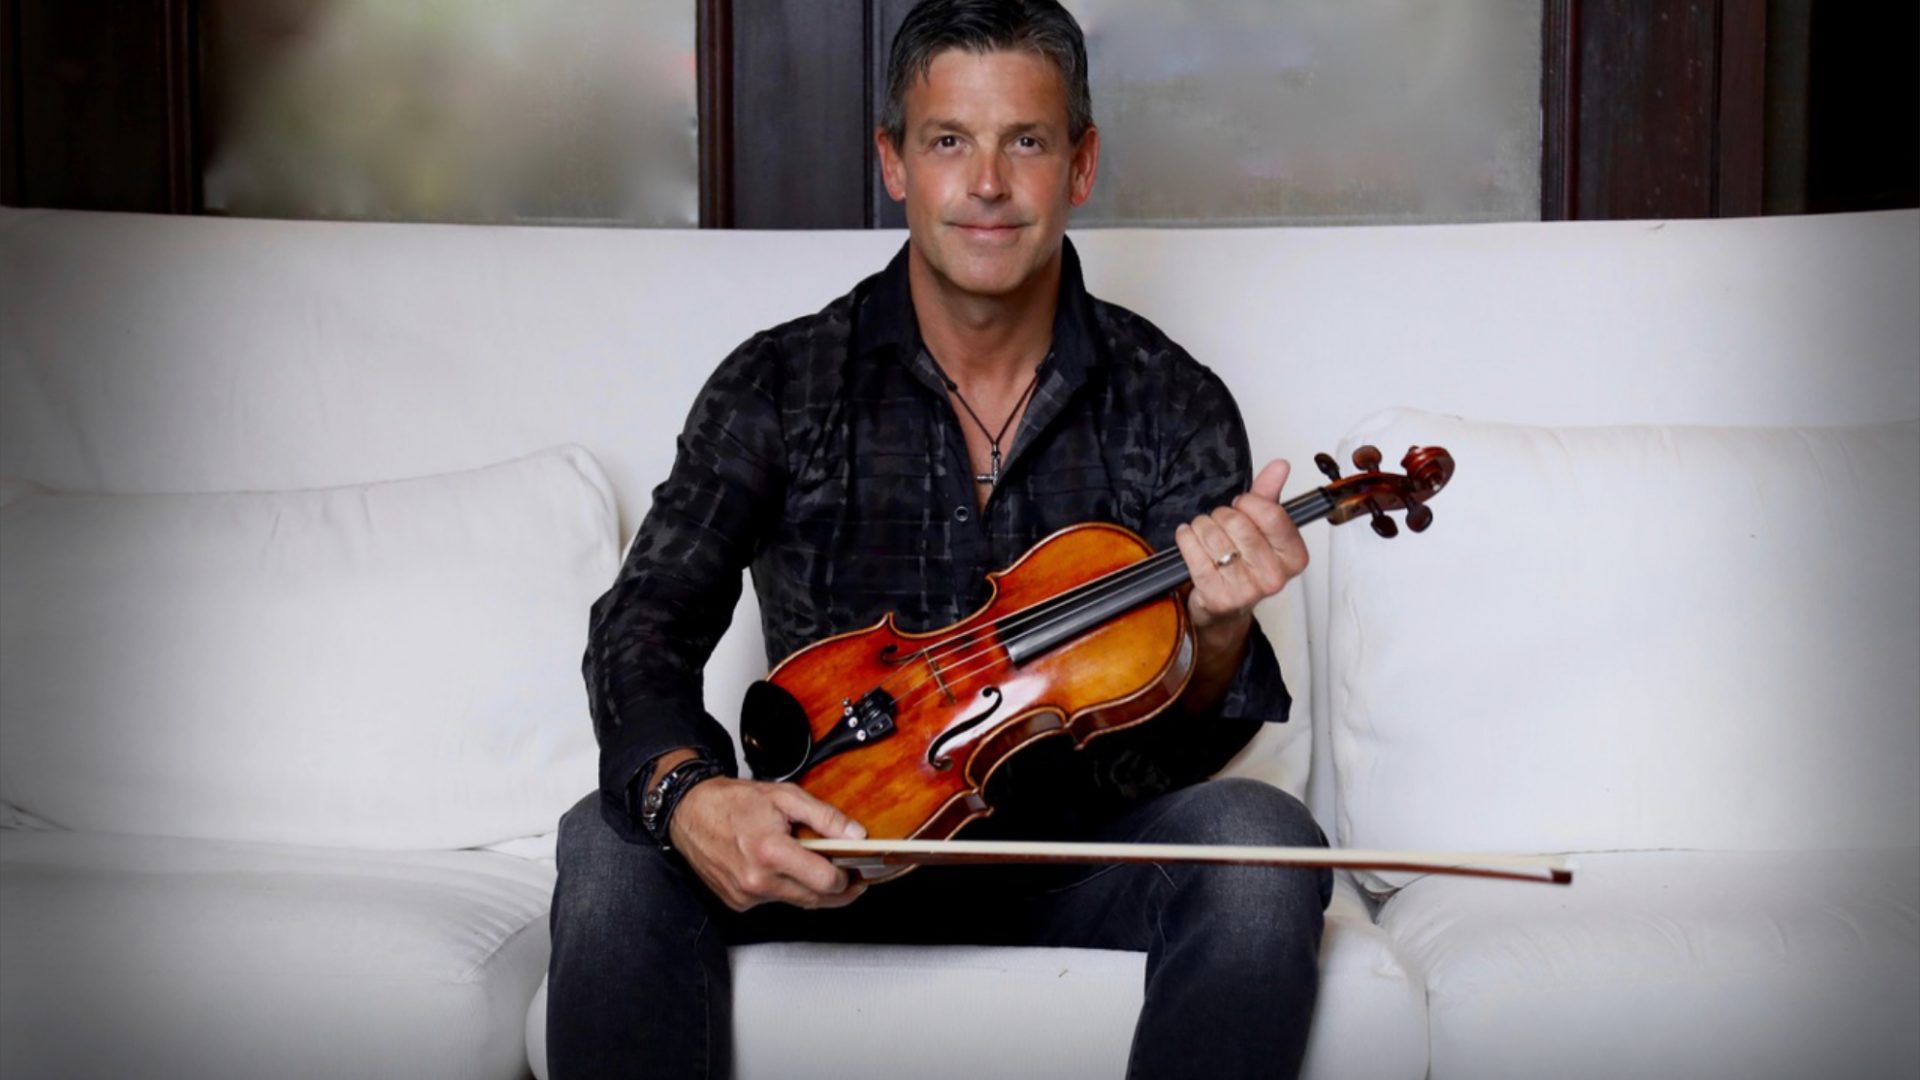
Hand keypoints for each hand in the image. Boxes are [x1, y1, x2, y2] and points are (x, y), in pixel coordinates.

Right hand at [668, 777, 868, 911]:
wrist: (689, 812)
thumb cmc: (732, 801)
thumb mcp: (785, 796)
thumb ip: (824, 817)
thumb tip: (855, 835)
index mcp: (771, 852)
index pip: (824, 881)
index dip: (847, 878)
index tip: (857, 872)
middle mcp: (757, 880)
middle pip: (814, 899)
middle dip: (837, 890)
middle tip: (850, 877)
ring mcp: (745, 895)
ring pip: (795, 901)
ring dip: (810, 889)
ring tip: (817, 868)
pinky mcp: (737, 902)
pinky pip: (774, 901)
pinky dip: (785, 888)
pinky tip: (784, 870)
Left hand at [1174, 459, 1309, 638]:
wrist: (1226, 607)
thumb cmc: (1244, 564)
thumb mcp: (1261, 527)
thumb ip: (1269, 494)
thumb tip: (1280, 466)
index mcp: (1294, 557)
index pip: (1272, 514)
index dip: (1249, 502)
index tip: (1242, 505)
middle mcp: (1275, 577)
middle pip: (1238, 523)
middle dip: (1222, 516)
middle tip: (1221, 524)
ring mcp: (1247, 590)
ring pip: (1213, 536)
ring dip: (1201, 527)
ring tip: (1205, 533)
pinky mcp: (1218, 597)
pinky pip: (1194, 553)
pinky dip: (1186, 539)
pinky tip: (1188, 539)